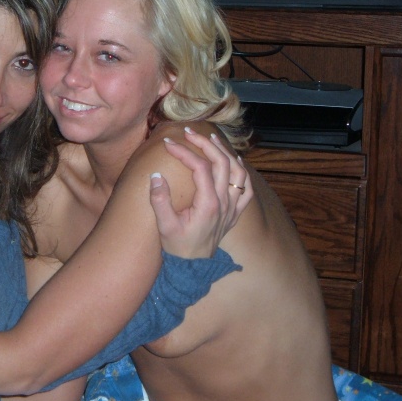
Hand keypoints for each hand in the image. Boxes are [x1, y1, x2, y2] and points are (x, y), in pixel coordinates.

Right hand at [149, 126, 251, 258]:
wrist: (193, 267)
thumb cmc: (178, 247)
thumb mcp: (164, 226)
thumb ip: (160, 200)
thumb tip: (156, 176)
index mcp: (209, 204)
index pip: (200, 168)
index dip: (185, 152)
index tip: (168, 143)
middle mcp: (224, 203)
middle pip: (222, 163)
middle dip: (205, 144)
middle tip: (188, 133)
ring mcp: (232, 208)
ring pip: (238, 172)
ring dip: (225, 153)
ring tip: (211, 140)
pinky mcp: (234, 213)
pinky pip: (246, 189)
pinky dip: (242, 173)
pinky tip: (235, 161)